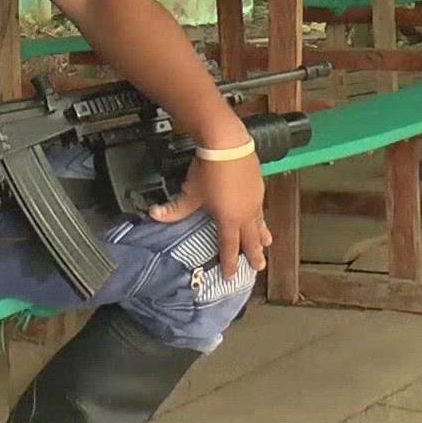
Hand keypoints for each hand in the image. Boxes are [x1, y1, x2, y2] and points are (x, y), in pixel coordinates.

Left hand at [150, 153, 269, 279]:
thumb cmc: (208, 172)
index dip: (229, 263)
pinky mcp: (259, 186)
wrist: (228, 145)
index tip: (231, 276)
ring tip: (267, 244)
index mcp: (229, 220)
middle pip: (251, 239)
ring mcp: (255, 200)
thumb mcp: (189, 193)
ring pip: (260, 223)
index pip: (229, 247)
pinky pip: (261, 208)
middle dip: (254, 254)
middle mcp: (245, 214)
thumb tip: (154, 216)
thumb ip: (174, 209)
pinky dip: (262, 217)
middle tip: (259, 268)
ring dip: (262, 236)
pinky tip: (260, 214)